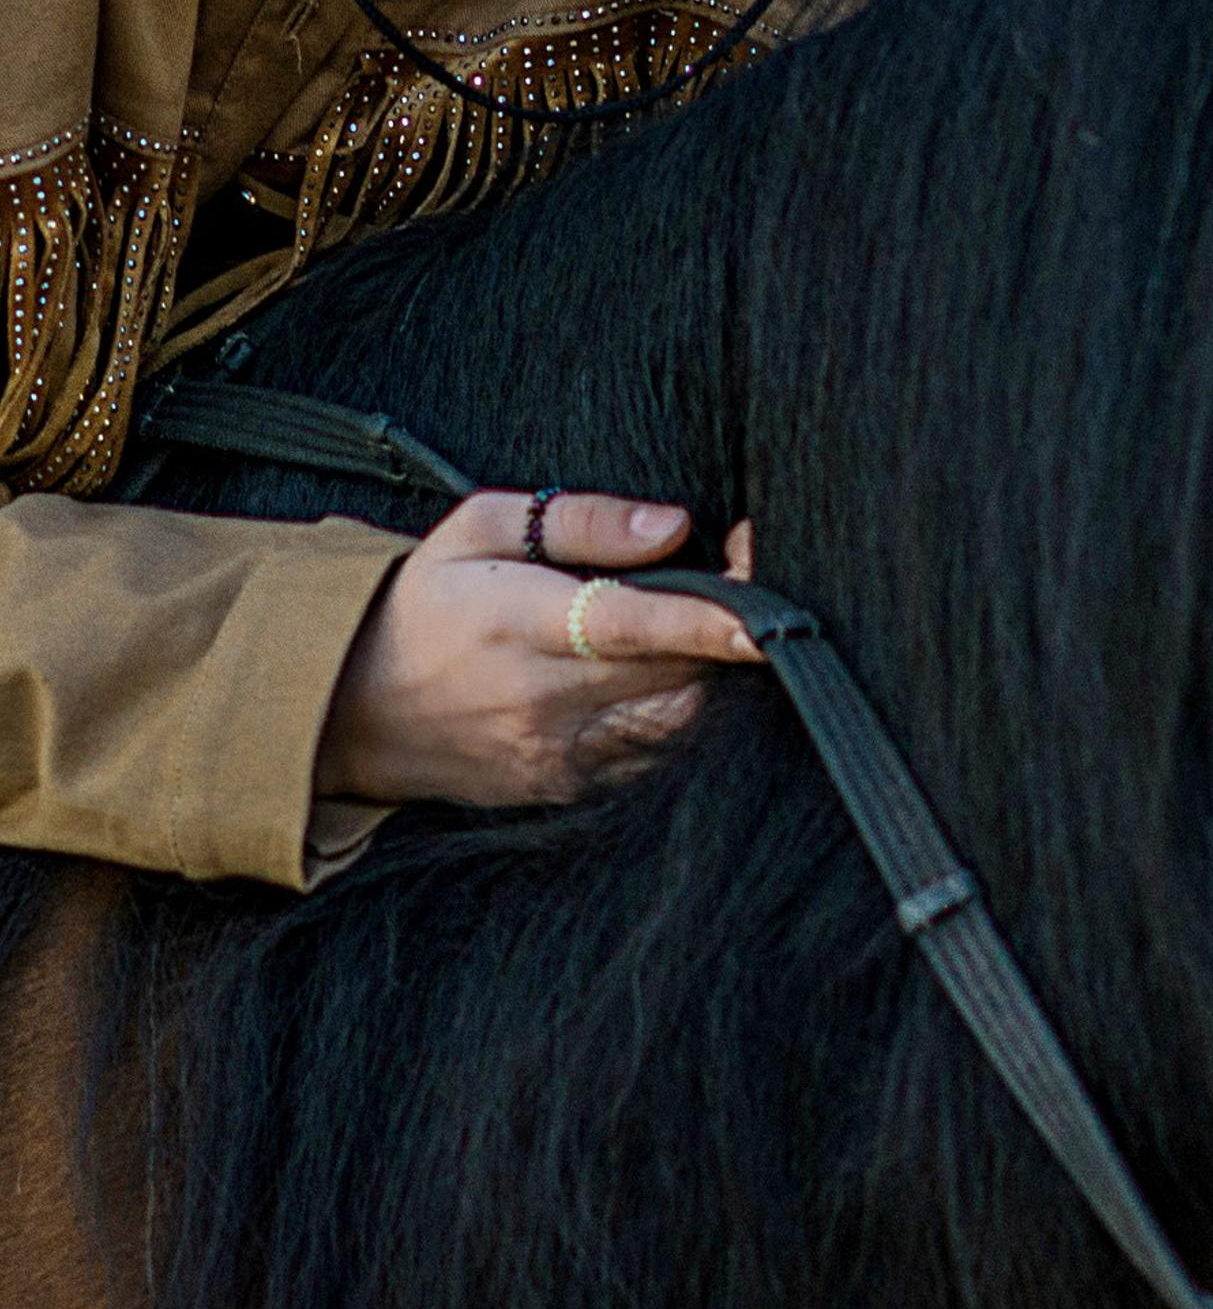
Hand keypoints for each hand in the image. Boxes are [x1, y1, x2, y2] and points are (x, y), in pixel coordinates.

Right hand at [313, 487, 763, 809]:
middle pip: (673, 674)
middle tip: (746, 578)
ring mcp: (553, 756)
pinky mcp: (561, 789)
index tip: (768, 614)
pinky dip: (675, 720)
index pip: (636, 625)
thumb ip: (580, 519)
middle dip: (727, 632)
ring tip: (703, 628)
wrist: (348, 708)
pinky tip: (667, 678)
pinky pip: (648, 758)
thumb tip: (672, 526)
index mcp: (519, 623)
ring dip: (708, 679)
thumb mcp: (480, 527)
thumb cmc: (422, 601)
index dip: (712, 620)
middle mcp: (541, 699)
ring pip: (674, 724)